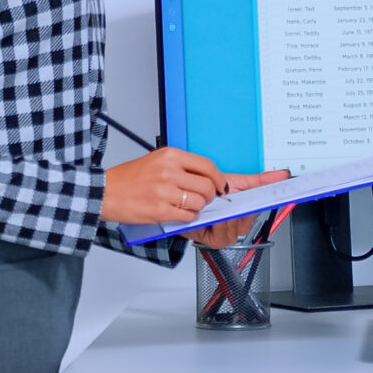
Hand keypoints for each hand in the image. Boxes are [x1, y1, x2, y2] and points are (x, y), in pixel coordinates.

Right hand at [101, 147, 273, 229]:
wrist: (103, 192)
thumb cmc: (130, 180)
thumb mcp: (157, 163)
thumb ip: (185, 170)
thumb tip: (214, 183)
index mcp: (172, 155)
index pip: (211, 166)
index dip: (236, 178)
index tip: (270, 179)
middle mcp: (171, 169)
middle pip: (211, 186)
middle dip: (209, 197)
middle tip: (196, 199)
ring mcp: (166, 189)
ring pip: (203, 201)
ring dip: (197, 208)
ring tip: (177, 204)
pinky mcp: (161, 207)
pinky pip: (189, 215)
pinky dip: (186, 217)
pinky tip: (172, 212)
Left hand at [193, 170, 291, 247]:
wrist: (187, 199)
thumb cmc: (210, 194)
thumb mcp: (236, 182)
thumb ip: (260, 180)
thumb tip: (282, 174)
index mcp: (248, 212)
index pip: (265, 208)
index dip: (273, 201)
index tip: (282, 194)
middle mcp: (240, 225)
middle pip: (250, 220)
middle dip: (242, 209)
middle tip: (235, 199)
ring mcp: (228, 234)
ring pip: (237, 229)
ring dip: (229, 217)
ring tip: (221, 207)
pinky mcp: (216, 241)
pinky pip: (223, 235)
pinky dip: (219, 224)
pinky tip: (214, 216)